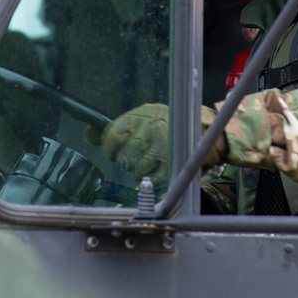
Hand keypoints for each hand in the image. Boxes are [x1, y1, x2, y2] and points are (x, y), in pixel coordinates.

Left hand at [93, 104, 229, 183]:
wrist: (208, 133)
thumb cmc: (173, 124)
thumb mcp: (147, 116)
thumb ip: (118, 126)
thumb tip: (89, 133)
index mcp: (142, 116)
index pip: (110, 135)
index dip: (110, 145)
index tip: (114, 148)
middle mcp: (148, 133)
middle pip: (121, 156)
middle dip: (127, 159)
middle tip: (139, 154)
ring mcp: (158, 153)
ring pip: (134, 170)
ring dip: (141, 169)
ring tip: (156, 159)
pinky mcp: (167, 170)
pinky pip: (149, 181)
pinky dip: (153, 179)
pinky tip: (161, 169)